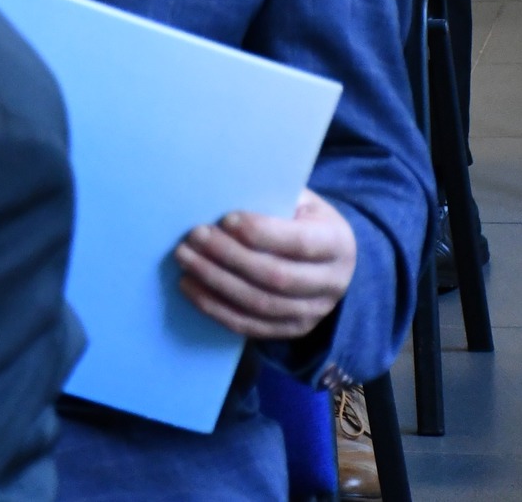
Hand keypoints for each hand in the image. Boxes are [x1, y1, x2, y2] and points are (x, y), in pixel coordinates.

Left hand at [174, 189, 356, 340]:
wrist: (326, 258)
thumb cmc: (301, 218)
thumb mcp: (298, 199)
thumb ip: (270, 197)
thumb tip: (222, 193)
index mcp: (337, 243)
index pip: (300, 243)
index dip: (261, 233)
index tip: (226, 219)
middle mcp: (331, 283)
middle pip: (276, 277)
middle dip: (229, 256)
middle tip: (193, 237)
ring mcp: (313, 312)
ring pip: (259, 304)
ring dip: (215, 281)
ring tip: (185, 258)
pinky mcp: (291, 329)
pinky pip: (249, 326)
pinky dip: (215, 307)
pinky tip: (189, 286)